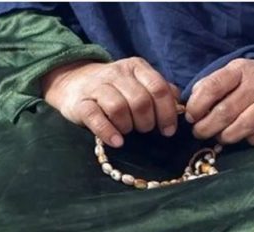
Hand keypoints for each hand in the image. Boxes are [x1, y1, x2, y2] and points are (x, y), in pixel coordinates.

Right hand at [41, 57, 180, 147]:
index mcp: (136, 67)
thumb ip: (160, 91)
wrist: (73, 82)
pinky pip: (96, 117)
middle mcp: (117, 73)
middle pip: (141, 100)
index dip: (167, 112)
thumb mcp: (138, 83)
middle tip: (144, 130)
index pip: (159, 88)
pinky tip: (117, 142)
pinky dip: (108, 132)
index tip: (169, 130)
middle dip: (147, 122)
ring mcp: (97, 87)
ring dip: (128, 126)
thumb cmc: (114, 89)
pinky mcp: (80, 103)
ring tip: (127, 132)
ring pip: (119, 108)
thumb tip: (181, 106)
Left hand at [185, 59, 253, 145]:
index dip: (196, 106)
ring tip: (220, 136)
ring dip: (226, 137)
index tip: (191, 117)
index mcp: (240, 69)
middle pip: (225, 112)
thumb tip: (189, 107)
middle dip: (207, 127)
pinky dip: (251, 140)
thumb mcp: (230, 73)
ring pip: (243, 126)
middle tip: (200, 132)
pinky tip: (245, 136)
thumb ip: (209, 86)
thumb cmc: (251, 80)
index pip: (212, 88)